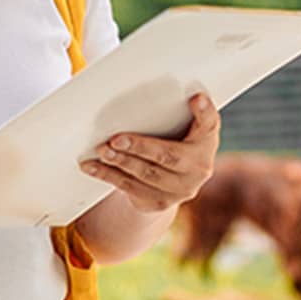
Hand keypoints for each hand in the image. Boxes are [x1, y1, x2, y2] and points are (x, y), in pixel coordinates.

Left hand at [80, 93, 220, 211]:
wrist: (176, 180)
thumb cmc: (183, 141)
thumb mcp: (194, 126)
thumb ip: (194, 112)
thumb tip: (194, 96)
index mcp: (205, 148)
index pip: (208, 126)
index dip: (202, 114)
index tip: (195, 99)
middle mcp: (196, 174)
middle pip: (166, 159)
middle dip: (139, 148)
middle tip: (115, 139)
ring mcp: (177, 192)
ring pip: (144, 176)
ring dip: (119, 163)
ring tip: (102, 150)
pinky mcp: (157, 203)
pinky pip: (130, 188)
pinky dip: (108, 176)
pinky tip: (92, 167)